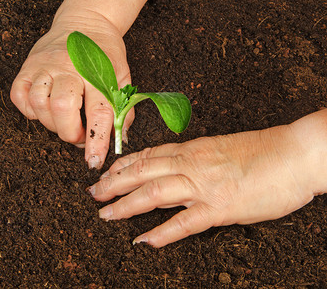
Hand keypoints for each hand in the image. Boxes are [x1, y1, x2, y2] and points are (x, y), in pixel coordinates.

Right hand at [10, 11, 133, 168]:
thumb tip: (118, 141)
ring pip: (39, 106)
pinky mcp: (27, 67)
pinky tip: (47, 108)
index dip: (96, 142)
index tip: (93, 162)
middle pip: (62, 110)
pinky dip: (32, 111)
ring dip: (52, 123)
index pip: (99, 113)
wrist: (84, 23)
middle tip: (81, 133)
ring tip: (65, 119)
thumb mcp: (123, 79)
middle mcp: (68, 68)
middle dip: (71, 133)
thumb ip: (122, 110)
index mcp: (97, 73)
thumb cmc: (104, 55)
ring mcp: (45, 66)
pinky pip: (20, 98)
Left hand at [88, 124, 318, 246]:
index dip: (124, 165)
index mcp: (193, 149)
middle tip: (94, 193)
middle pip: (142, 171)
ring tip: (106, 214)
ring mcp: (204, 186)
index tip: (108, 173)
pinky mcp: (220, 208)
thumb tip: (178, 173)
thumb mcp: (221, 149)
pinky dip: (162, 233)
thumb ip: (196, 161)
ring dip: (126, 205)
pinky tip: (145, 241)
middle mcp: (192, 164)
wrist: (294, 154)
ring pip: (154, 193)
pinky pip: (184, 222)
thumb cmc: (263, 150)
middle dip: (114, 183)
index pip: (149, 155)